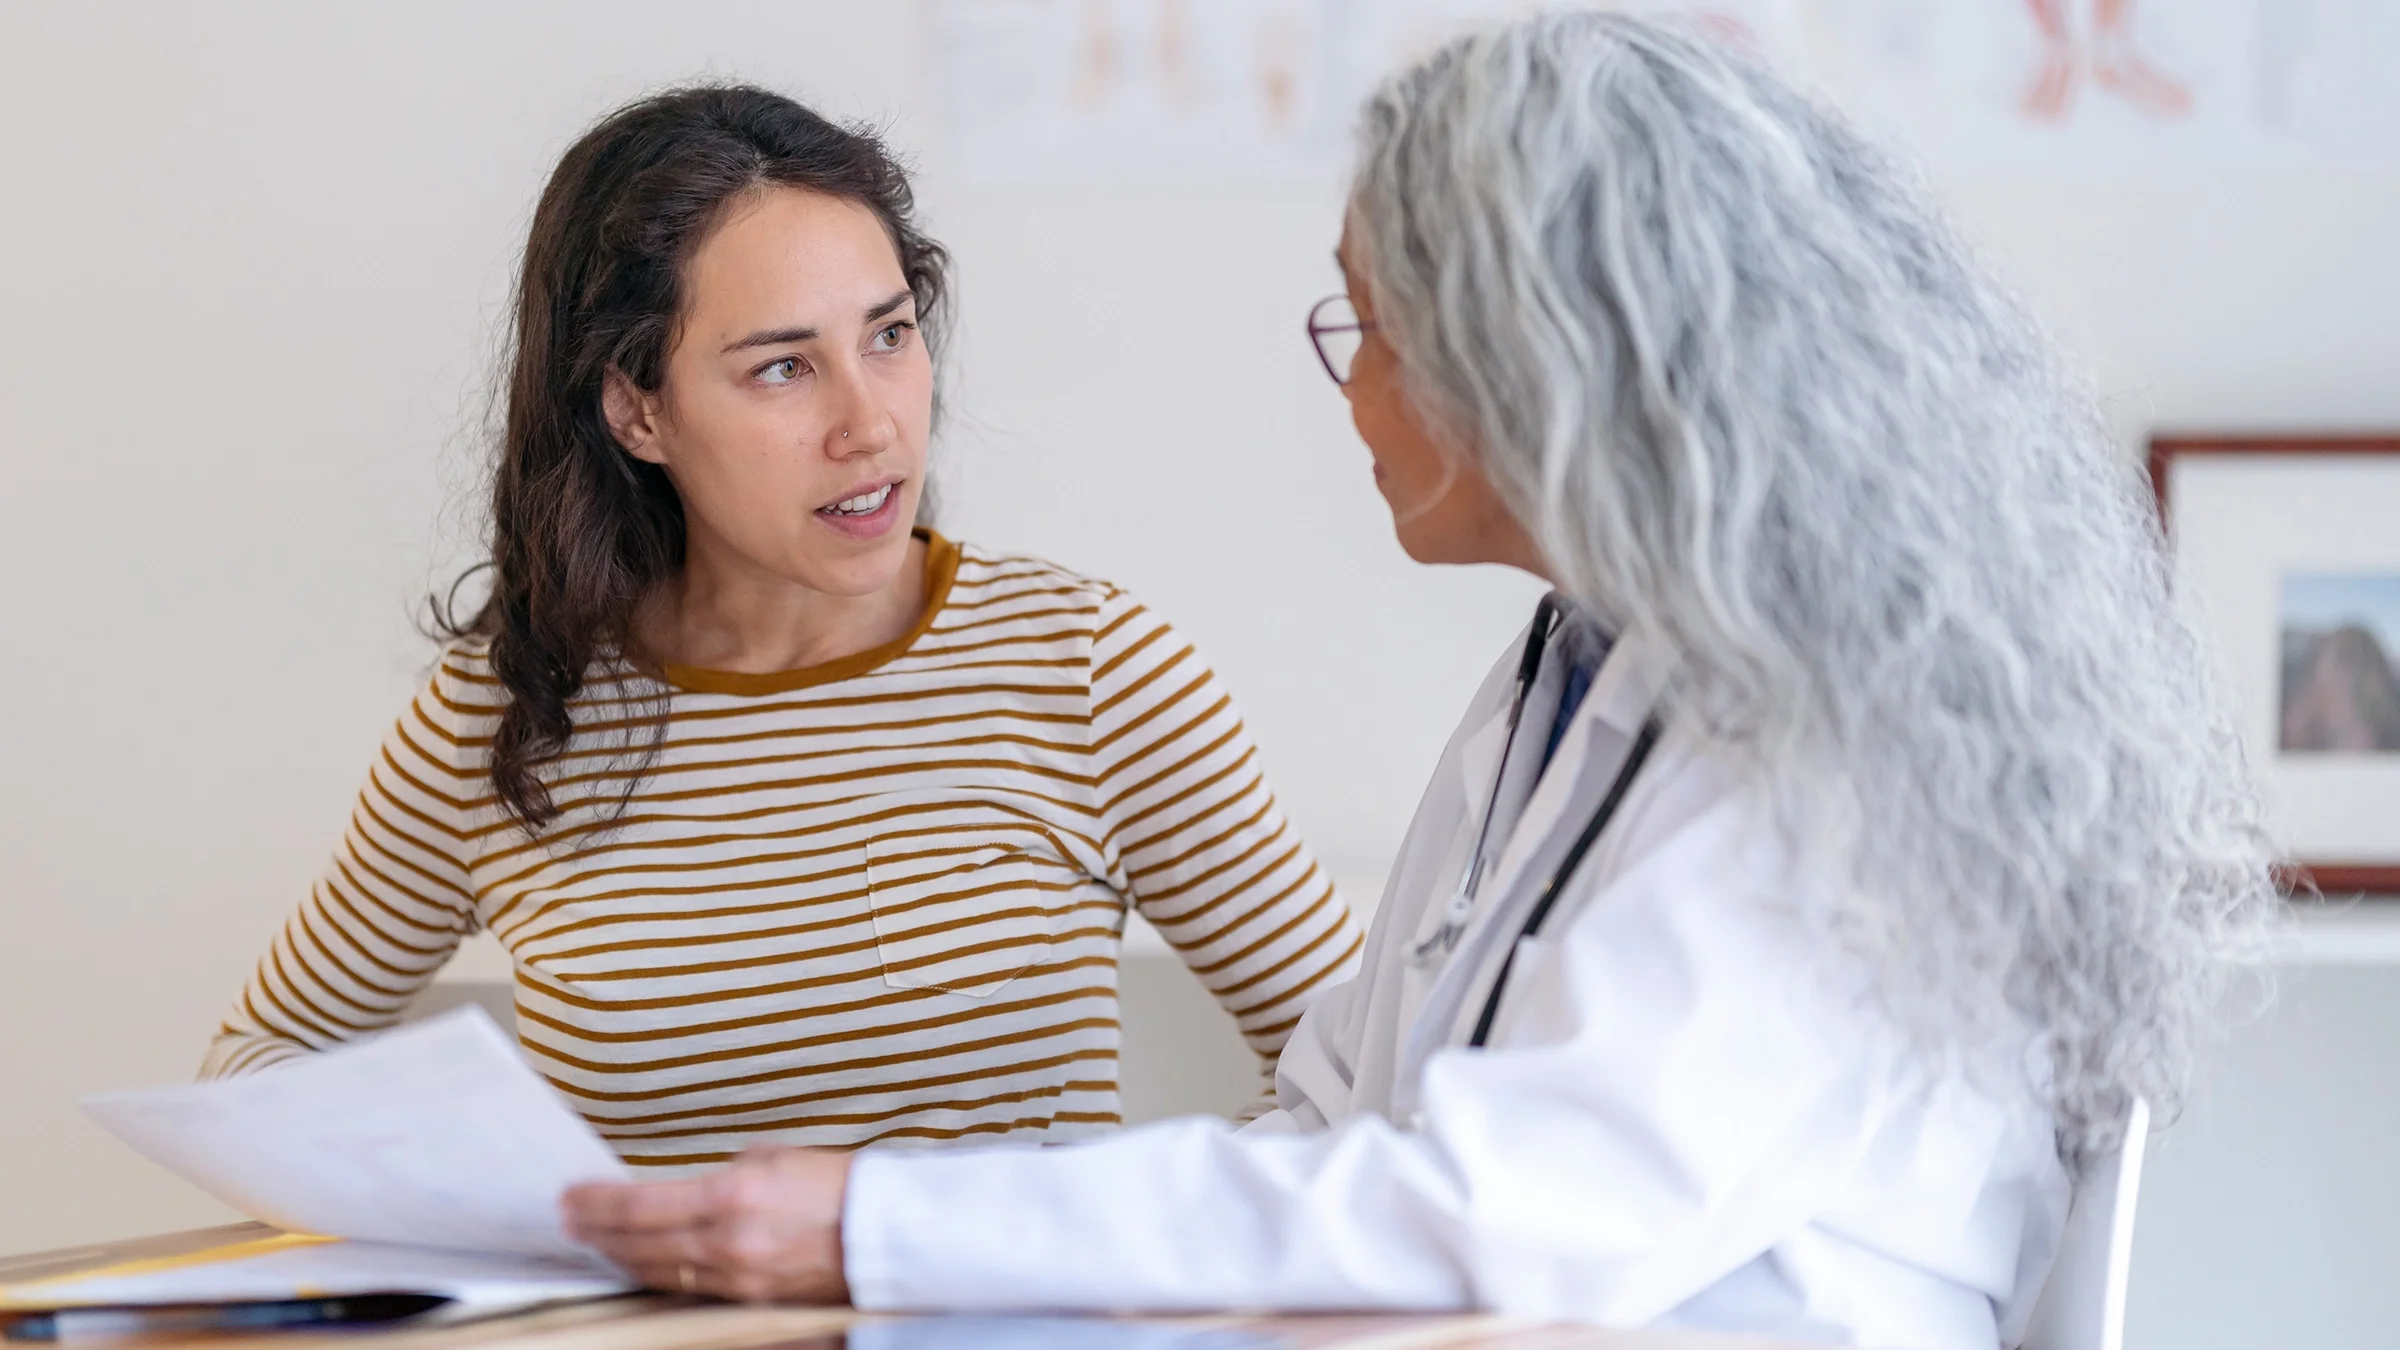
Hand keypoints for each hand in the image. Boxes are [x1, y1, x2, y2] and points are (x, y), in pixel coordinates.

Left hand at [562, 1146, 852, 1303]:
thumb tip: (691, 1188)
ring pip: (658, 1273)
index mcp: (731, 1197)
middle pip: (638, 1245)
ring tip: (595, 1243)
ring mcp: (737, 1279)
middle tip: (567, 1220)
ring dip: (621, 1258)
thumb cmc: (839, 1184)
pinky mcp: (751, 1301)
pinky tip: (642, 1266)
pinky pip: (690, 1290)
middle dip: (596, 1233)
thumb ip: (726, 1174)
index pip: (639, 1206)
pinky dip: (659, 1277)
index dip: (596, 1203)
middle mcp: (726, 1243)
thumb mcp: (774, 1158)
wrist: (885, 1232)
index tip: (569, 1196)